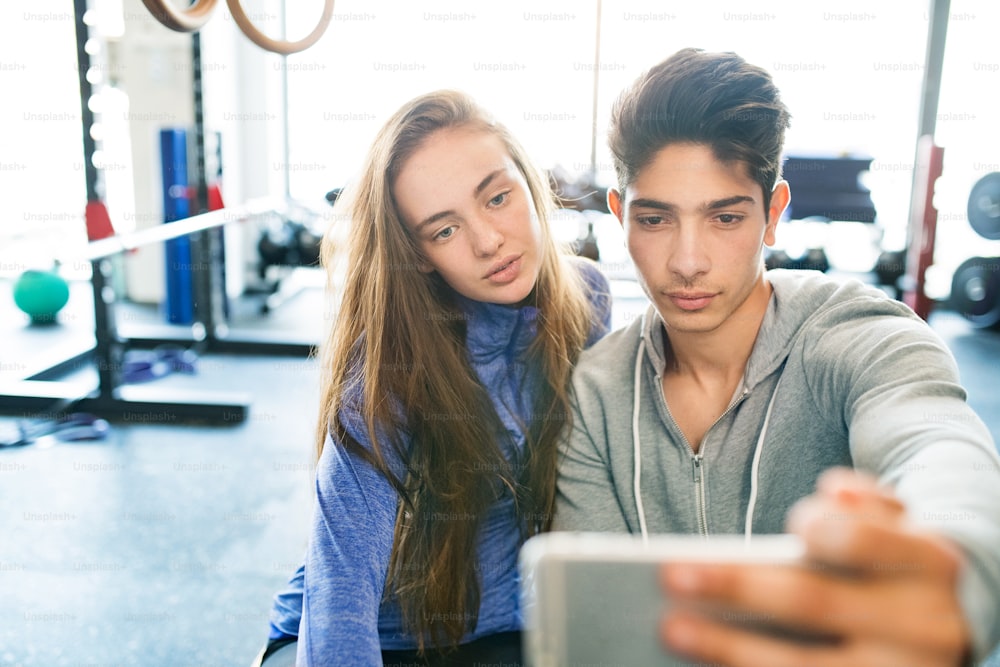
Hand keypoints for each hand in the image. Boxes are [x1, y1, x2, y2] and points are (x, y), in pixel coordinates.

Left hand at [658, 468, 971, 666]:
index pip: (864, 541)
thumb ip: (869, 505)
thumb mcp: (899, 529)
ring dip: (729, 648)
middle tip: (671, 575)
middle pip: (814, 603)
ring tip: (672, 628)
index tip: (788, 523)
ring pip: (803, 666)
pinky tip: (706, 663)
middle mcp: (925, 627)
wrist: (947, 631)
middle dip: (738, 587)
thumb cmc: (898, 567)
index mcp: (930, 564)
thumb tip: (836, 491)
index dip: (825, 529)